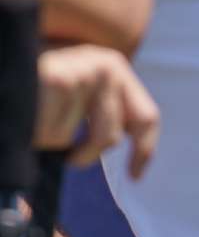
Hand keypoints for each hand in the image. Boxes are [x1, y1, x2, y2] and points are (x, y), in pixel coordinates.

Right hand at [34, 45, 159, 178]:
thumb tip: (123, 148)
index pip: (146, 117)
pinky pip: (52, 135)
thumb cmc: (39, 80)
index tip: (135, 176)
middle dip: (86, 155)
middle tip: (68, 156)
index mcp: (115, 67)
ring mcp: (84, 72)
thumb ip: (102, 108)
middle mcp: (106, 66)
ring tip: (35, 118)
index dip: (143, 150)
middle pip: (110, 137)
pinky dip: (35, 136)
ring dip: (50, 140)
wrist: (7, 61)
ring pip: (71, 138)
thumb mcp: (78, 87)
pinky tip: (27, 115)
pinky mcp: (58, 81)